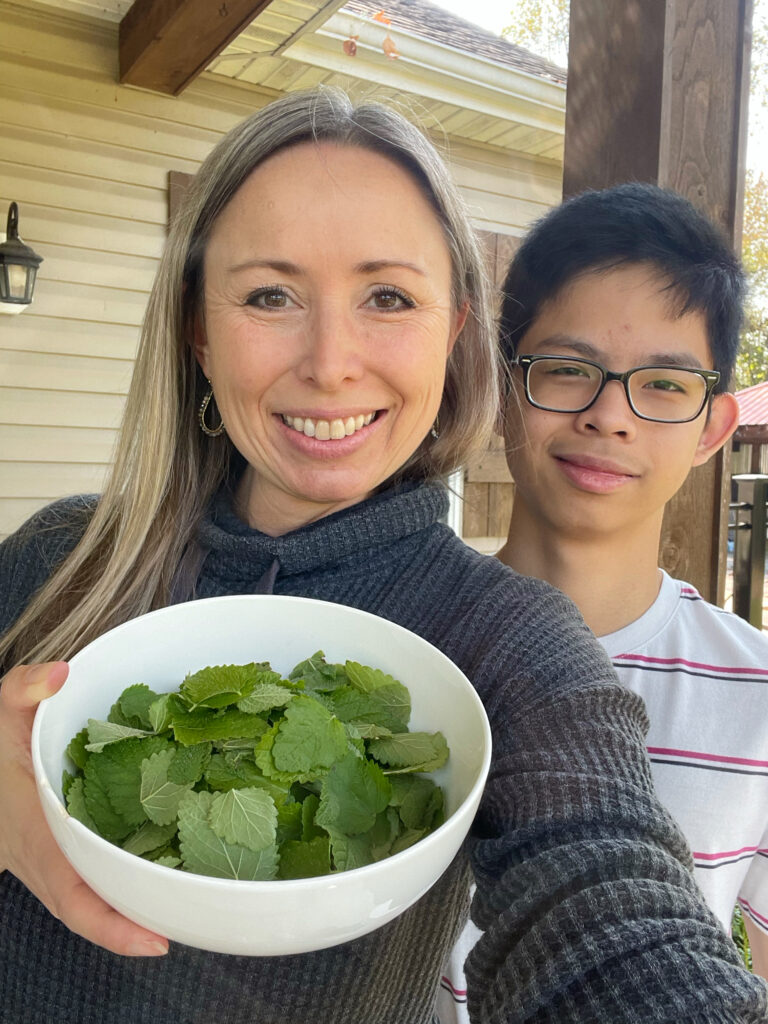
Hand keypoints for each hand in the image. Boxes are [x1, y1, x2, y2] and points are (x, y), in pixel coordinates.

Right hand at [0, 661, 168, 956]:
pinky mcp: (66, 856)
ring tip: (197, 903)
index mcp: (38, 837)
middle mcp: (50, 863)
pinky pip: (98, 881)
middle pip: (99, 911)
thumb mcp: (2, 710)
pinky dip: (130, 883)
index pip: (74, 898)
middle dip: (143, 923)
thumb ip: (25, 687)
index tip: (157, 941)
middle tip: (198, 921)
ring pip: (100, 900)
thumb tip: (62, 674)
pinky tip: (169, 870)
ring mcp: (56, 865)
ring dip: (141, 906)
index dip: (114, 927)